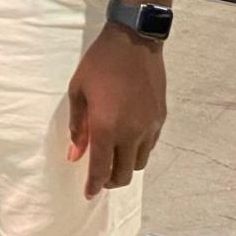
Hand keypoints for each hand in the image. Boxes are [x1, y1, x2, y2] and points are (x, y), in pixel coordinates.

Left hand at [66, 23, 166, 199]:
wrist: (134, 41)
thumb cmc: (100, 63)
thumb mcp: (79, 91)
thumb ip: (77, 126)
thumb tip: (75, 155)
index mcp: (106, 128)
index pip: (101, 169)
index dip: (93, 185)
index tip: (88, 193)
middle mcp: (131, 133)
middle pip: (123, 174)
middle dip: (109, 181)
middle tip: (99, 175)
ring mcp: (149, 127)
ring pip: (139, 163)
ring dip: (125, 166)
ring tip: (114, 156)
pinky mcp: (160, 119)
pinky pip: (149, 146)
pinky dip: (137, 151)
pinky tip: (128, 140)